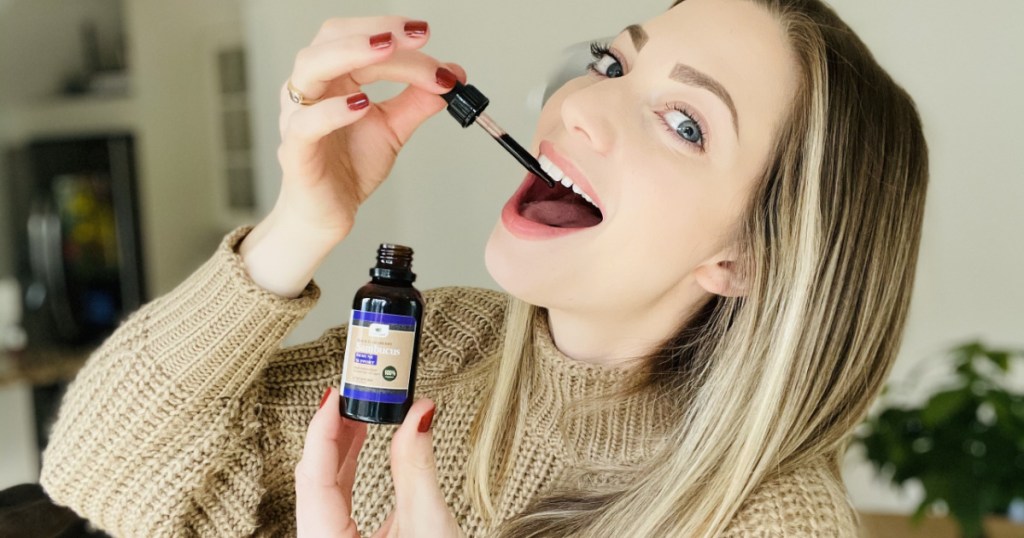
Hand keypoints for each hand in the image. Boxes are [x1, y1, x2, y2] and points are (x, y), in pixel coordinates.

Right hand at [272, 16, 466, 245]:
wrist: (328, 213)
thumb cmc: (348, 166)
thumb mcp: (393, 129)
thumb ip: (418, 101)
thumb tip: (452, 75)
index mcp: (334, 76)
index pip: (360, 39)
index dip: (394, 32)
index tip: (428, 36)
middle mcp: (311, 88)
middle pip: (332, 39)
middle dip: (374, 30)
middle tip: (416, 35)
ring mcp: (298, 116)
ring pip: (311, 67)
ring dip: (351, 52)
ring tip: (387, 50)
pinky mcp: (295, 150)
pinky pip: (307, 123)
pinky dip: (334, 110)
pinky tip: (361, 104)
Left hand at [295, 387, 463, 537]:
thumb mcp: (428, 525)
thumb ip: (417, 466)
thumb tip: (418, 416)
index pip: (314, 473)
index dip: (323, 428)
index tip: (337, 395)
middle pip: (315, 478)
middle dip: (335, 431)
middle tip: (354, 393)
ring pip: (324, 489)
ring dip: (343, 447)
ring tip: (362, 411)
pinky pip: (336, 502)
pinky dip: (349, 470)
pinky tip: (364, 445)